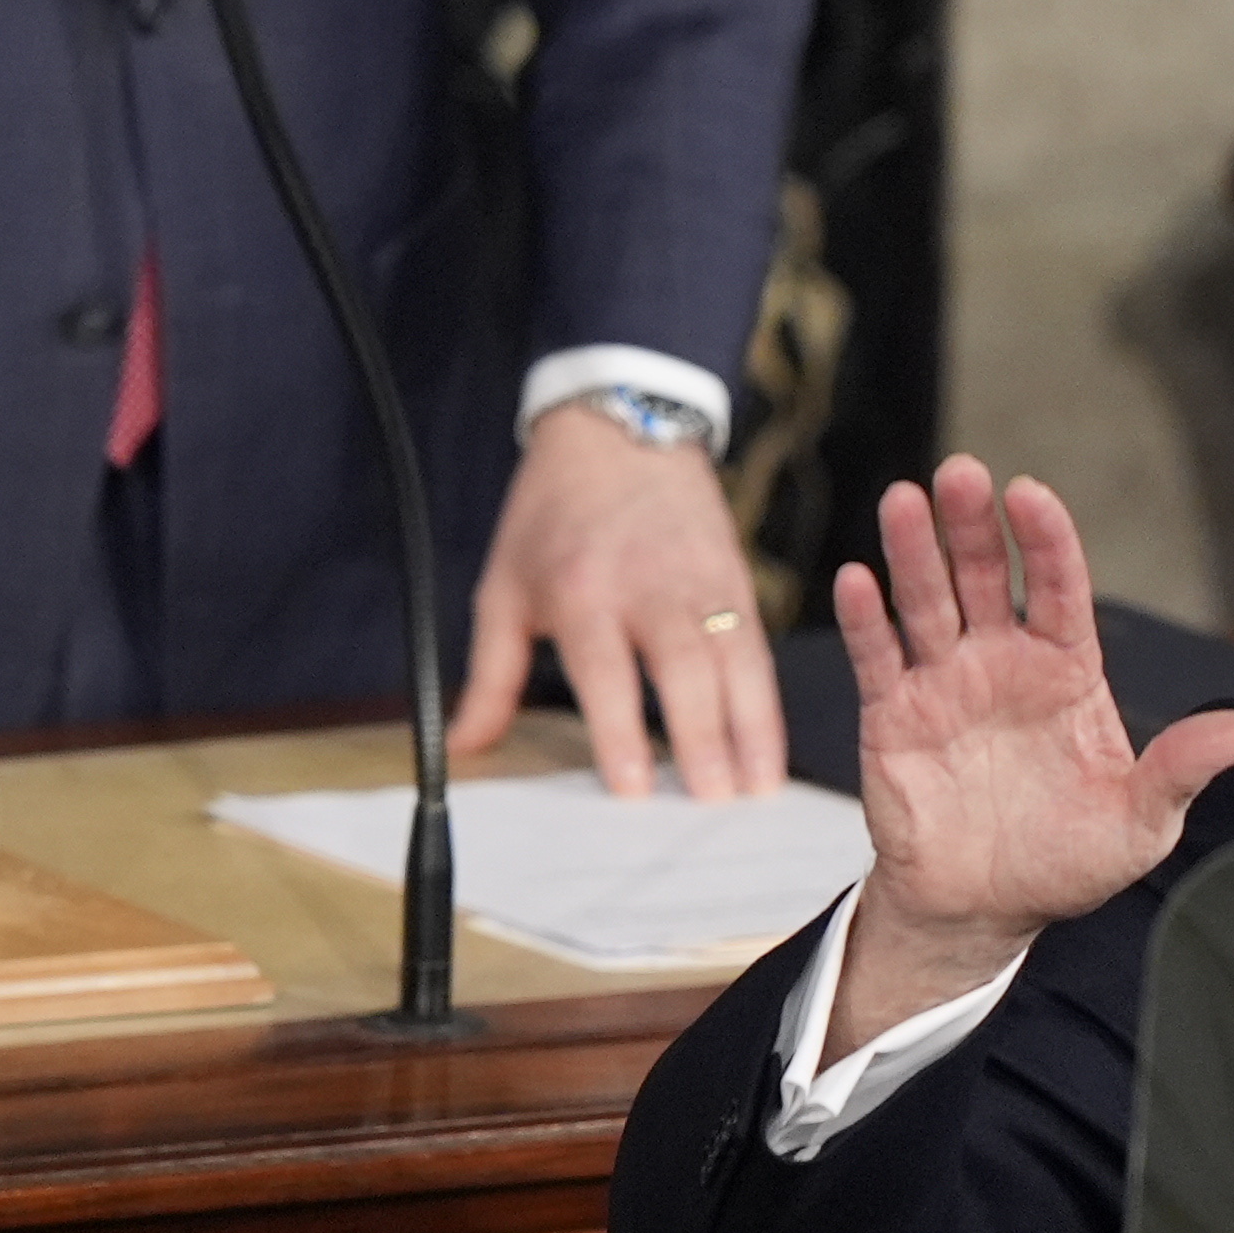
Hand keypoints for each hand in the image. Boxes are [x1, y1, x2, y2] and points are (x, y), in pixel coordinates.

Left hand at [456, 402, 788, 800]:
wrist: (616, 429)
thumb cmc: (551, 516)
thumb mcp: (503, 586)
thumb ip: (489, 676)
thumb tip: (462, 748)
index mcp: (580, 590)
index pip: (604, 669)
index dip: (620, 729)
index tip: (633, 788)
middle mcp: (647, 587)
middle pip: (682, 668)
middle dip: (701, 737)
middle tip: (713, 803)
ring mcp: (699, 583)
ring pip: (735, 662)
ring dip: (750, 728)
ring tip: (756, 790)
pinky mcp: (736, 580)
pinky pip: (758, 649)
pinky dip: (768, 702)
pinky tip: (771, 751)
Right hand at [827, 454, 1233, 1062]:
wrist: (984, 911)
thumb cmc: (1067, 861)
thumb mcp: (1140, 822)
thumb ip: (1181, 770)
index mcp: (1065, 672)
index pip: (1059, 589)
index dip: (1046, 541)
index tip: (1030, 495)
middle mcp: (1002, 663)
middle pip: (986, 576)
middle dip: (972, 524)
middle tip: (960, 475)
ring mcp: (944, 684)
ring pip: (926, 603)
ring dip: (914, 552)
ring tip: (904, 500)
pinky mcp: (893, 717)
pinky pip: (878, 660)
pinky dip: (865, 620)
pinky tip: (857, 581)